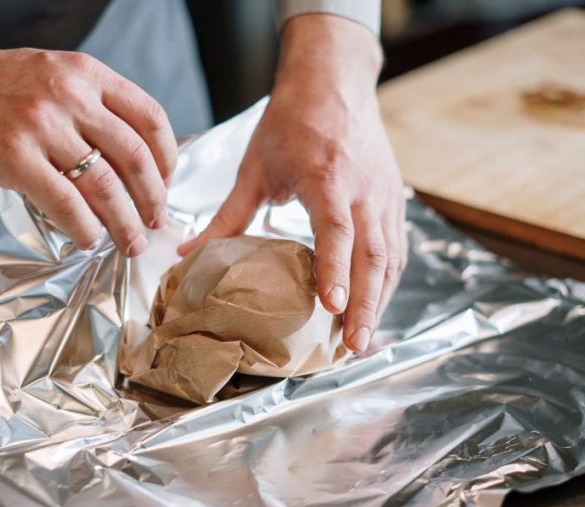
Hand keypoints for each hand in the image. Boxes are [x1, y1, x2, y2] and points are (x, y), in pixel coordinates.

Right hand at [0, 17, 176, 256]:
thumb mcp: (52, 75)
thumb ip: (91, 105)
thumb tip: (131, 157)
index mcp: (87, 74)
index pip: (151, 118)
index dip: (167, 159)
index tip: (166, 184)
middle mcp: (70, 94)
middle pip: (134, 157)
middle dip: (153, 199)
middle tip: (156, 222)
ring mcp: (41, 125)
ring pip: (104, 185)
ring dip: (124, 223)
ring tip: (131, 242)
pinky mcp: (12, 156)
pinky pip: (65, 203)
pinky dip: (84, 228)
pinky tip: (88, 239)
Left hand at [179, 15, 406, 352]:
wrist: (334, 81)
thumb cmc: (292, 121)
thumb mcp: (254, 166)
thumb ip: (227, 216)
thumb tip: (188, 255)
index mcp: (327, 177)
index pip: (337, 231)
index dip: (335, 270)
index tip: (331, 307)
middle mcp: (363, 189)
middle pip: (372, 254)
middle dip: (365, 304)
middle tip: (353, 346)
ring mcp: (385, 195)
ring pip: (390, 257)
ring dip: (379, 300)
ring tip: (362, 340)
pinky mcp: (393, 199)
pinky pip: (396, 248)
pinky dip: (387, 282)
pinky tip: (374, 307)